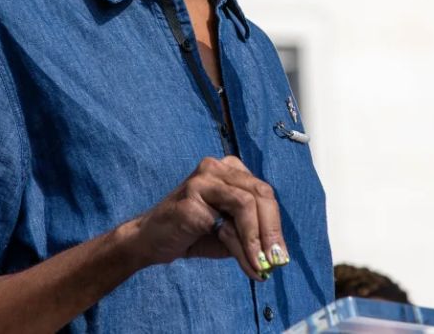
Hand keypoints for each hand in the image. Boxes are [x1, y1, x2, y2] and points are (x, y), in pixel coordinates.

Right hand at [124, 156, 289, 281]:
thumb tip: (277, 256)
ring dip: (257, 240)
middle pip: (260, 193)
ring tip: (261, 266)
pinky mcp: (192, 197)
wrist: (151, 240)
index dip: (275, 224)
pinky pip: (227, 223)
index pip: (264, 192)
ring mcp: (203, 179)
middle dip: (271, 231)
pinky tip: (247, 266)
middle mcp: (217, 167)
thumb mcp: (229, 233)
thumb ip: (252, 235)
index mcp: (230, 170)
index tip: (281, 256)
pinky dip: (242, 248)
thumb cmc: (193, 234)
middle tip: (276, 261)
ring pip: (246, 204)